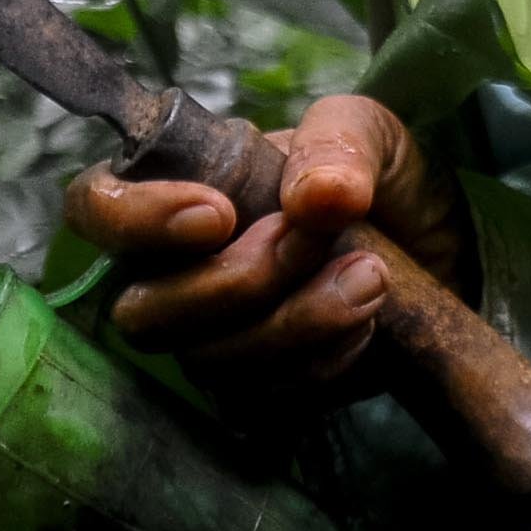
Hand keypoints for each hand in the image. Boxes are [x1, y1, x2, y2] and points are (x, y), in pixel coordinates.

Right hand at [60, 94, 467, 395]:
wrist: (436, 245)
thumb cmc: (375, 176)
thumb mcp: (368, 131)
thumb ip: (339, 142)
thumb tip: (319, 196)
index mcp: (174, 190)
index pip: (94, 208)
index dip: (135, 220)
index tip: (217, 215)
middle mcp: (173, 272)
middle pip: (144, 309)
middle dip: (236, 281)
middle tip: (315, 240)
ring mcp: (211, 339)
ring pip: (208, 361)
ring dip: (294, 322)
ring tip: (372, 275)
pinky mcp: (261, 387)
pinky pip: (265, 398)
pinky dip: (320, 363)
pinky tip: (369, 324)